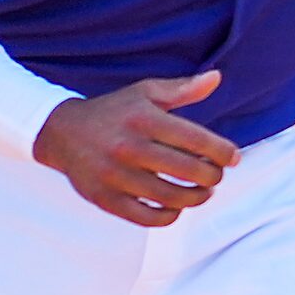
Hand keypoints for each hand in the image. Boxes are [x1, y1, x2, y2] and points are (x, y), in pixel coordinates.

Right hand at [31, 70, 239, 225]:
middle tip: (216, 175)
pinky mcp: (106, 199)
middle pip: (189, 171)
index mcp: (144, 119)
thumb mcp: (145, 92)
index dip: (223, 152)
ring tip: (202, 192)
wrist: (62, 132)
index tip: (233, 158)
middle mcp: (130, 147)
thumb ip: (182, 88)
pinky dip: (169, 216)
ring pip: (172, 198)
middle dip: (213, 176)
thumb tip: (217, 77)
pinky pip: (148, 218)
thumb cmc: (113, 111)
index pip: (197, 140)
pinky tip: (176, 206)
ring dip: (196, 198)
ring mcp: (116, 176)